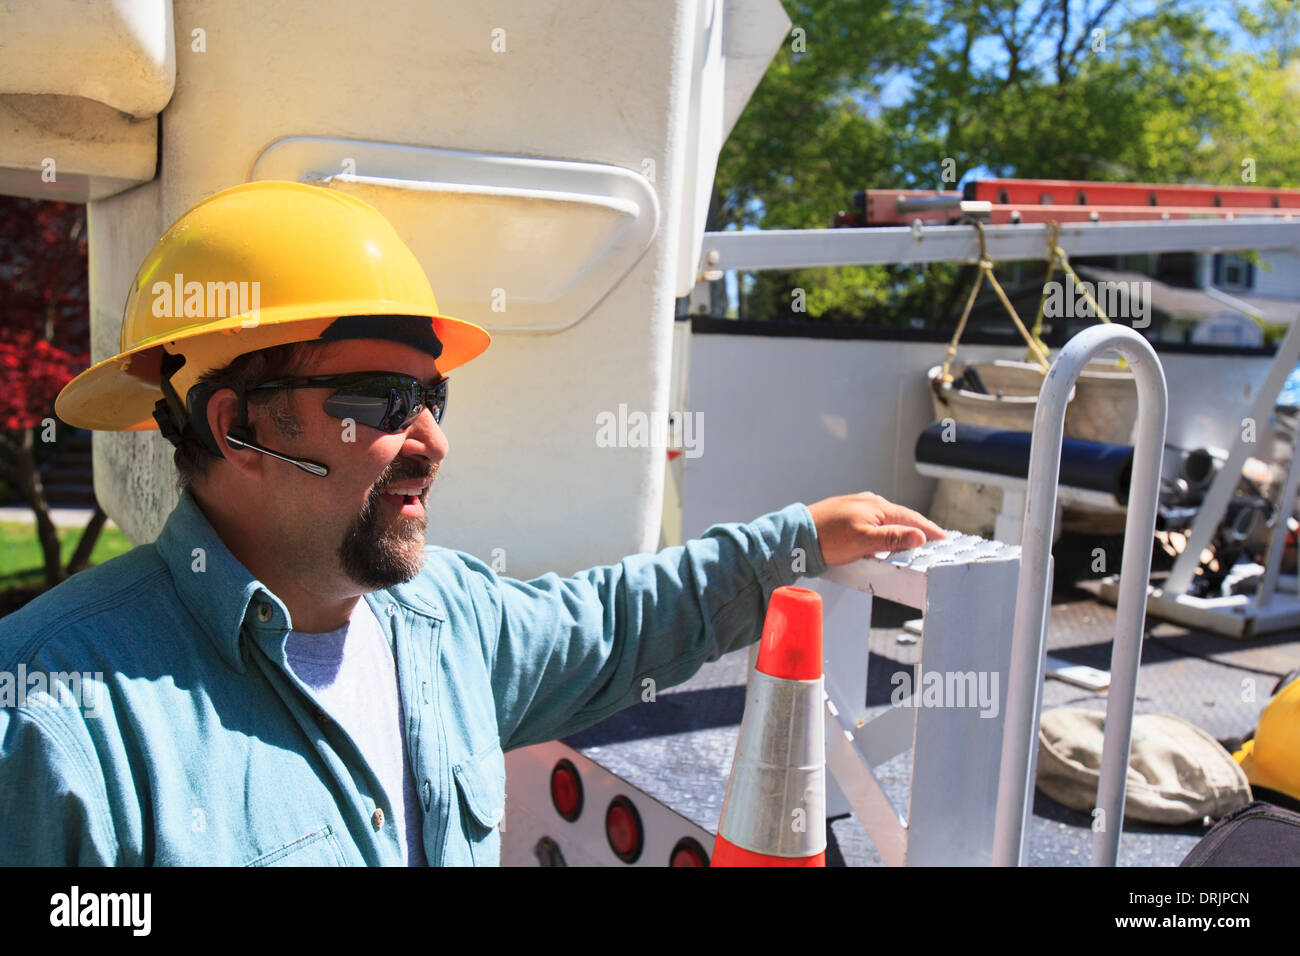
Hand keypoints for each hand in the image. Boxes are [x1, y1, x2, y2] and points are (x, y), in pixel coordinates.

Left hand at [807, 491, 945, 565]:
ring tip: (914, 538)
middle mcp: (869, 503)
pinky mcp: (848, 514)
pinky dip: (886, 528)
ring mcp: (858, 507)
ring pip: (888, 518)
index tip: (943, 538)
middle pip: (901, 516)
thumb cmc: (829, 538)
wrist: (797, 535)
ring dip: (902, 527)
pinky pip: (875, 520)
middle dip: (919, 527)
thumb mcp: (864, 541)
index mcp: (877, 507)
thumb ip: (892, 538)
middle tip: (934, 539)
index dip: (929, 530)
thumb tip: (919, 536)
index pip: (911, 518)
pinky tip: (884, 534)